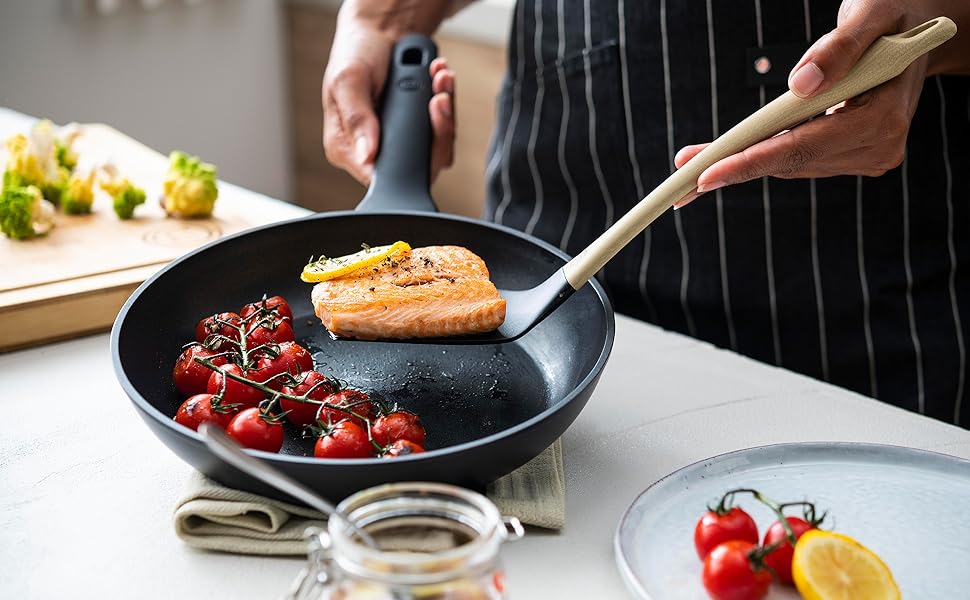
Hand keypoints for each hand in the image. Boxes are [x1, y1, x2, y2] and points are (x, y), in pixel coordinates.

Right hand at [322, 17, 455, 185]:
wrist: (377, 33)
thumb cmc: (356, 54)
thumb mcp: (348, 81)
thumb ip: (356, 117)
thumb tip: (367, 155)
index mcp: (346, 148)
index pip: (384, 175)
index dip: (412, 156)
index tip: (427, 118)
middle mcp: (373, 150)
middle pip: (417, 165)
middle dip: (437, 129)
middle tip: (438, 96)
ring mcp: (399, 140)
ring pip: (436, 147)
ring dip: (445, 112)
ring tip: (439, 78)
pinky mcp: (418, 130)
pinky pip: (442, 129)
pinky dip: (447, 103)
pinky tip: (440, 79)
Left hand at [672, 0, 963, 207]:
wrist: (915, 28)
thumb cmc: (892, 13)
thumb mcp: (870, 14)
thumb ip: (839, 48)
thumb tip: (799, 85)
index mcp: (883, 116)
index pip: (805, 146)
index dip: (752, 161)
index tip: (708, 175)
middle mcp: (879, 146)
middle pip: (792, 163)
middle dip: (733, 167)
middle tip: (681, 175)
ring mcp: (868, 156)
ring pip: (791, 165)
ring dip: (742, 164)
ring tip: (695, 163)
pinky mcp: (855, 156)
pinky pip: (799, 158)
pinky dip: (763, 155)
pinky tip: (731, 155)